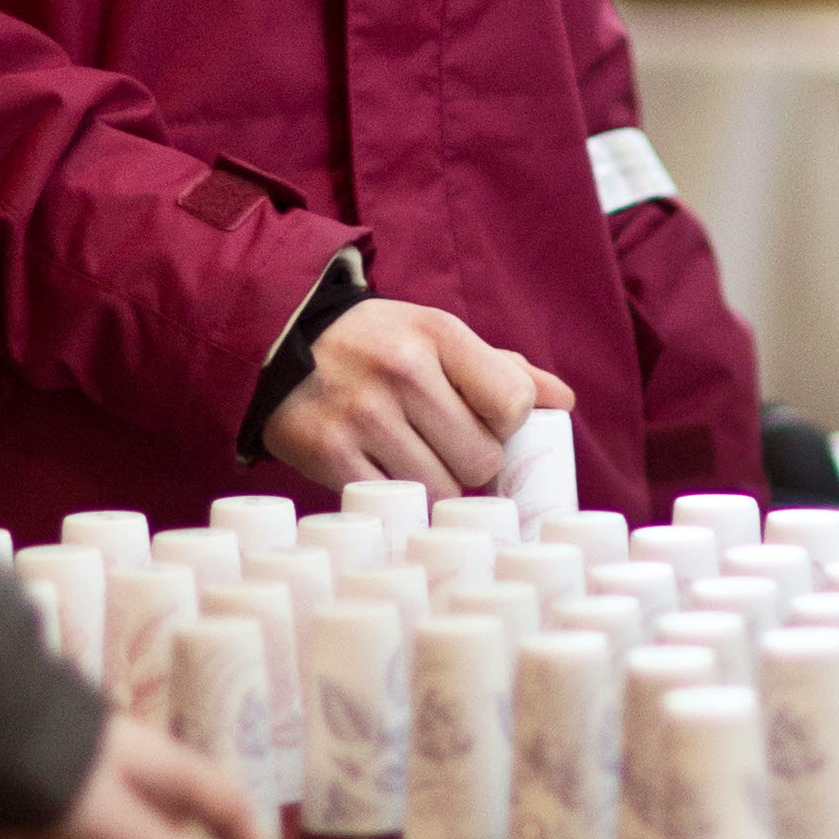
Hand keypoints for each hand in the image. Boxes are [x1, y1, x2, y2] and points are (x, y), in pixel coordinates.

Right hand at [265, 299, 571, 501]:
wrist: (276, 338)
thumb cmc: (374, 344)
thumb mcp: (435, 336)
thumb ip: (500, 369)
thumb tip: (563, 402)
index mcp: (437, 334)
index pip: (512, 403)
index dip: (506, 424)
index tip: (484, 420)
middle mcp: (402, 371)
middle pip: (481, 459)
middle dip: (472, 462)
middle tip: (445, 445)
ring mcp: (362, 416)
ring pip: (441, 490)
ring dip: (437, 485)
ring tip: (413, 458)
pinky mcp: (328, 455)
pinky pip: (393, 504)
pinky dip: (398, 501)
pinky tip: (385, 474)